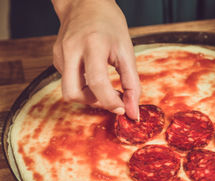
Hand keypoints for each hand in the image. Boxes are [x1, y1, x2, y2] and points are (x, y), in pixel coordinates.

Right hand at [52, 0, 140, 118]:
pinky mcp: (56, 57)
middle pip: (73, 93)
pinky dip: (83, 86)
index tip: (122, 109)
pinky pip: (68, 81)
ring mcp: (60, 53)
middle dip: (93, 103)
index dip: (110, 102)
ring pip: (69, 90)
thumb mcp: (127, 51)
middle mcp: (71, 50)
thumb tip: (133, 111)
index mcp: (93, 45)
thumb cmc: (109, 24)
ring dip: (88, 96)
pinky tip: (94, 77)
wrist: (84, 2)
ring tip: (105, 88)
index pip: (97, 82)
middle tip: (111, 100)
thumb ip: (132, 83)